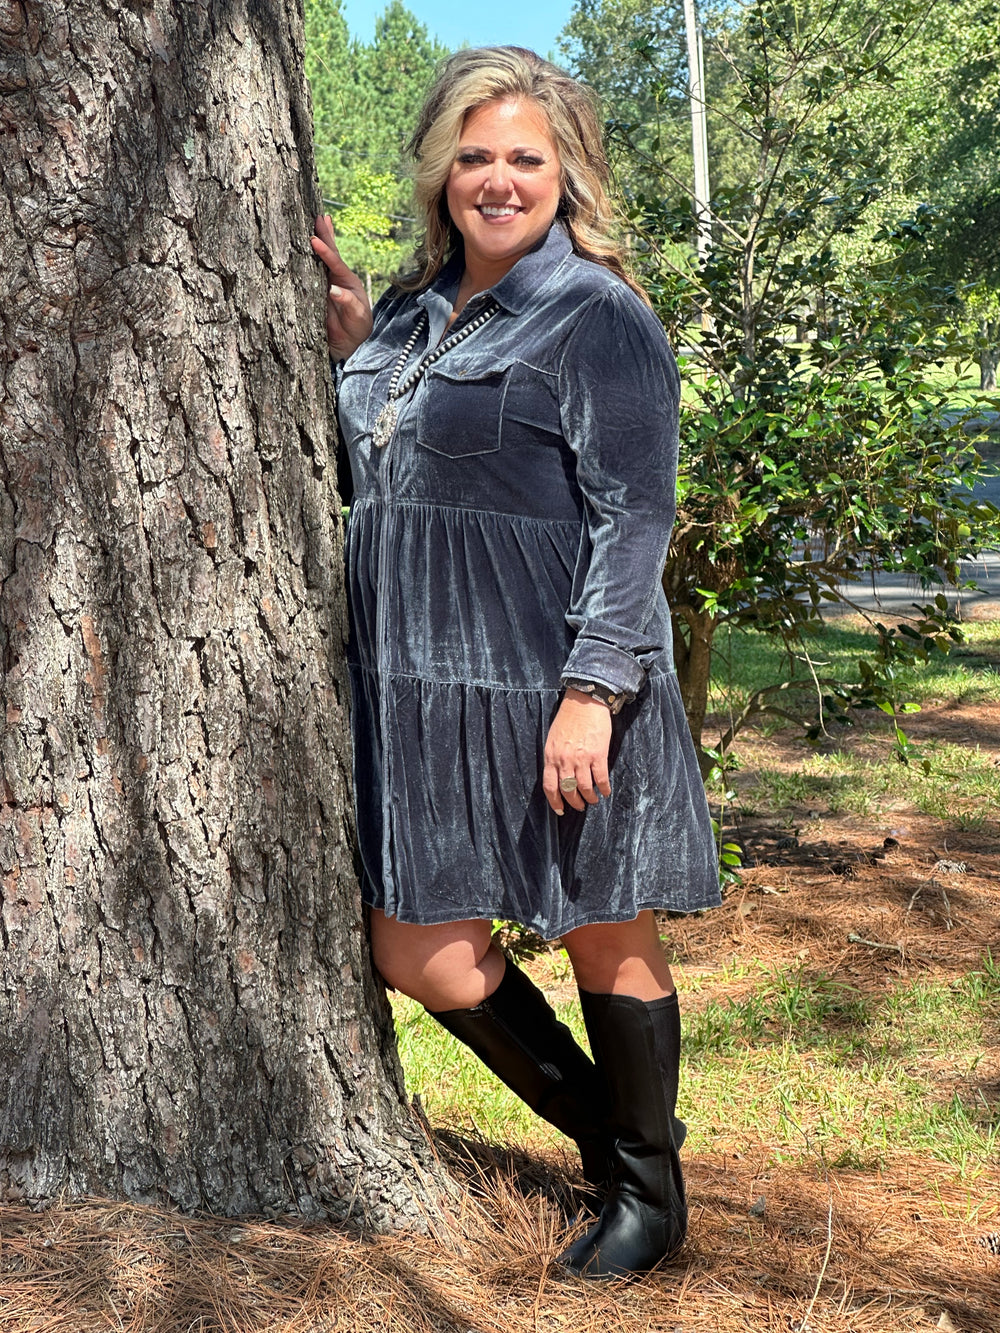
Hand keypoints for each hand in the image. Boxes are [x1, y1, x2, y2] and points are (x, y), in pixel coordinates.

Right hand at [310, 213, 372, 360]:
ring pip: (319, 260)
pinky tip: (300, 246)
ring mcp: (325, 283)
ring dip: (317, 240)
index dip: (325, 252)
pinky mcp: (315, 291)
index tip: (314, 240)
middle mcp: (336, 278)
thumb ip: (349, 304)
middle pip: (330, 254)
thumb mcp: (358, 319)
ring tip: (314, 219)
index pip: (336, 263)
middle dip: (324, 235)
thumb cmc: (357, 330)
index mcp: (348, 282)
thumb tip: (334, 290)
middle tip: (319, 216)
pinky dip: (304, 258)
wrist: (349, 345)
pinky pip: (308, 273)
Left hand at [542, 689, 612, 814]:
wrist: (585, 702)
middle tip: (579, 807)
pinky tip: (605, 792)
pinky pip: (601, 778)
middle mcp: (564, 760)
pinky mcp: (597, 754)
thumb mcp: (553, 739)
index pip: (550, 786)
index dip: (555, 802)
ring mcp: (581, 758)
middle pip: (568, 790)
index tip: (560, 810)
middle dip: (574, 802)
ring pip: (584, 787)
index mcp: (551, 756)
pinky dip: (604, 788)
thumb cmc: (569, 718)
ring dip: (589, 798)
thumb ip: (555, 757)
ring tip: (593, 800)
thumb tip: (559, 775)